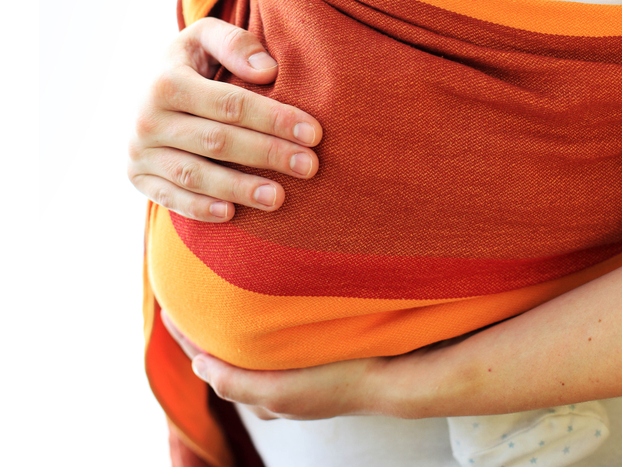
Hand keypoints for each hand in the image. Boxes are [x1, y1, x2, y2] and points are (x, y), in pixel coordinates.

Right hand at [129, 17, 321, 221]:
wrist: (145, 89)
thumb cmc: (191, 63)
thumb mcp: (206, 38)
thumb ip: (236, 44)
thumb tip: (268, 71)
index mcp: (166, 80)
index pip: (230, 104)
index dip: (274, 119)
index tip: (313, 132)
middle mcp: (147, 117)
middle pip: (217, 141)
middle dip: (268, 154)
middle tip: (309, 166)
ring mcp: (139, 151)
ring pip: (195, 175)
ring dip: (239, 188)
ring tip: (279, 197)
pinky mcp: (136, 176)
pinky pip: (170, 198)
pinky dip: (200, 208)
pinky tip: (232, 213)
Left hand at [161, 310, 387, 420]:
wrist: (388, 377)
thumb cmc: (334, 383)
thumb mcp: (278, 391)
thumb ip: (236, 383)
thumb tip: (198, 365)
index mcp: (263, 396)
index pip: (212, 365)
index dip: (188, 339)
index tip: (168, 309)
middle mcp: (274, 385)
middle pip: (227, 352)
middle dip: (204, 328)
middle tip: (182, 293)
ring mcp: (293, 369)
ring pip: (248, 342)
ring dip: (227, 321)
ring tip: (211, 290)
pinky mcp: (312, 353)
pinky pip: (271, 334)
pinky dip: (253, 320)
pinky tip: (256, 297)